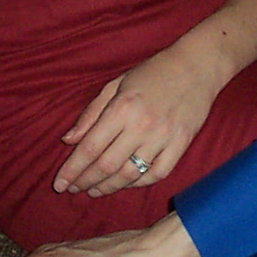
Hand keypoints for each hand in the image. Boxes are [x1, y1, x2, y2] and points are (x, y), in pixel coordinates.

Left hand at [54, 43, 224, 195]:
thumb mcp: (116, 85)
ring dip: (108, 187)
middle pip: (106, 166)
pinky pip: (157, 173)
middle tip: (73, 190)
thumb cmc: (152, 73)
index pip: (89, 147)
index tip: (59, 184)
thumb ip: (91, 114)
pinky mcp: (181, 144)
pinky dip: (138, 183)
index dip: (72, 169)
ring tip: (94, 191)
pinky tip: (125, 183)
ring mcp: (163, 137)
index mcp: (122, 108)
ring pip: (130, 175)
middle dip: (85, 182)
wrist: (197, 66)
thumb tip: (68, 141)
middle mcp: (141, 125)